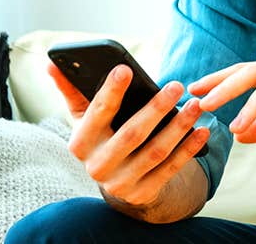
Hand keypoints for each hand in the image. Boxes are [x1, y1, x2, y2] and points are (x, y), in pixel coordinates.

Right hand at [47, 62, 209, 206]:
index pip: (97, 113)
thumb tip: (52, 62)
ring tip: (195, 105)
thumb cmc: (104, 138)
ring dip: (178, 127)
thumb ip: (72, 91)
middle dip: (155, 108)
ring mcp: (120, 183)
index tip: (126, 69)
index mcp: (80, 143)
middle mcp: (97, 166)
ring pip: (155, 151)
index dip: (111, 91)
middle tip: (176, 85)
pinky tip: (203, 130)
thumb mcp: (86, 119)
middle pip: (131, 134)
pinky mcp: (143, 193)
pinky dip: (189, 149)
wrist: (120, 182)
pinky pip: (171, 168)